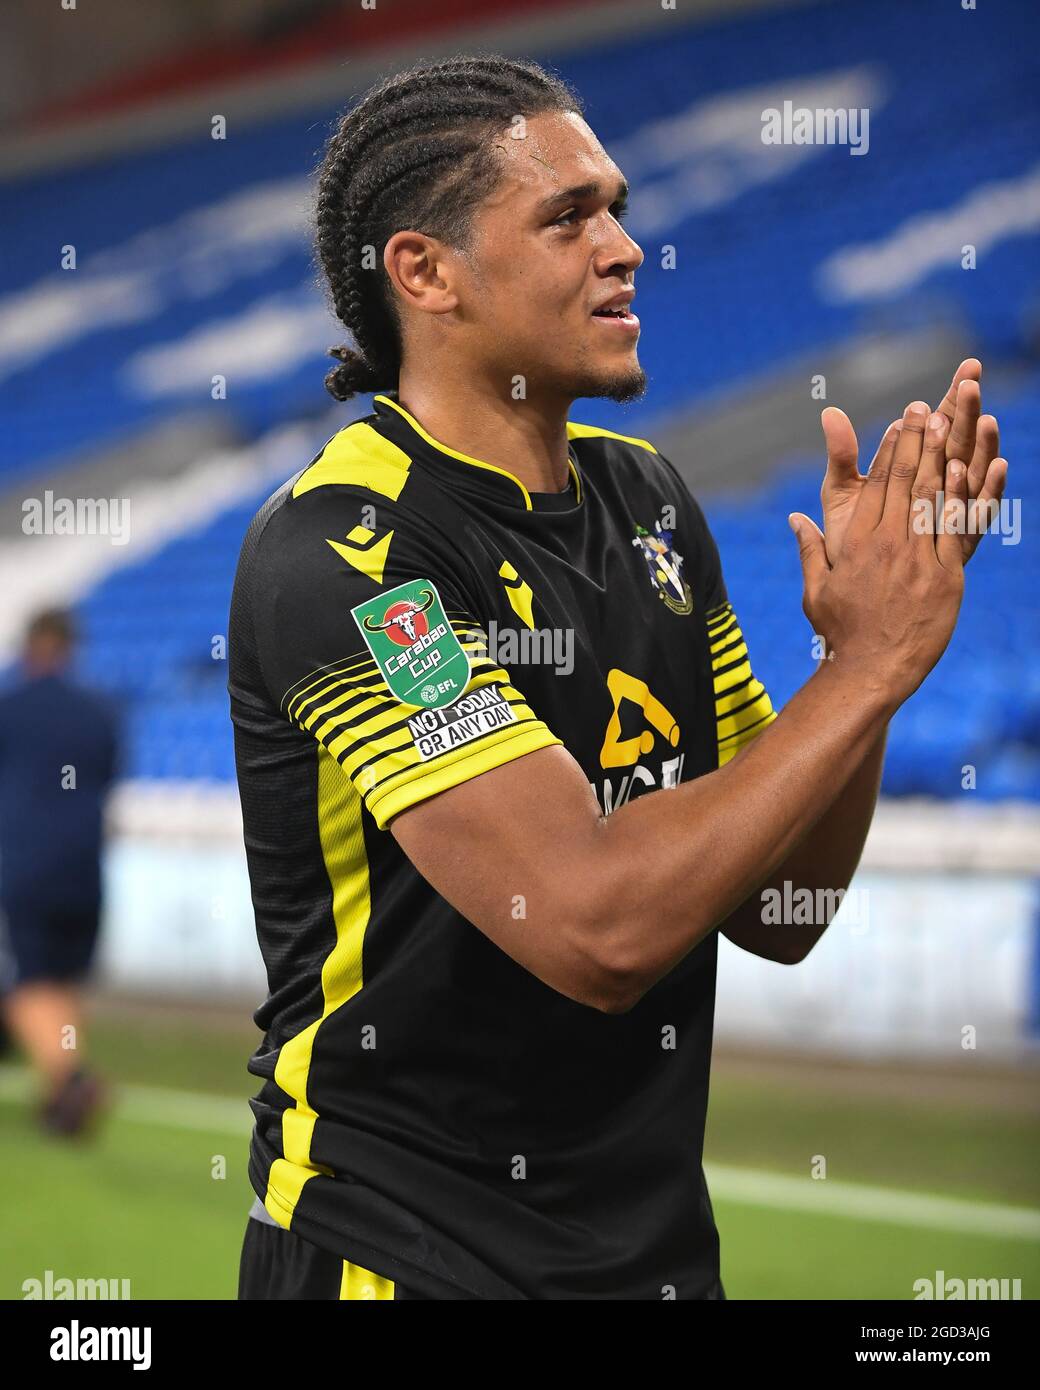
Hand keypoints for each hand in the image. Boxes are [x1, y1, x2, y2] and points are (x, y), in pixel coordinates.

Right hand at [790, 401, 968, 710]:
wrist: (872, 669)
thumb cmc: (840, 632)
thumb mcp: (816, 590)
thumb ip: (808, 549)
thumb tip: (795, 519)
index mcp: (857, 542)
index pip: (876, 484)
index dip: (890, 449)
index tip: (900, 422)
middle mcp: (888, 543)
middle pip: (905, 480)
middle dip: (916, 439)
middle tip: (926, 406)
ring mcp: (919, 558)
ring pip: (932, 496)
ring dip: (940, 455)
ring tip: (948, 422)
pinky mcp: (946, 576)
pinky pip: (956, 528)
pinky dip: (961, 496)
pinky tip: (968, 469)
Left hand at [815, 358, 1007, 565]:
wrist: (856, 600)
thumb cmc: (847, 544)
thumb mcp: (840, 494)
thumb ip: (842, 455)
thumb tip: (828, 410)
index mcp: (911, 475)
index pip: (936, 427)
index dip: (951, 397)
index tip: (969, 365)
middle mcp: (935, 492)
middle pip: (957, 442)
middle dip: (966, 409)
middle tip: (975, 375)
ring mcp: (947, 517)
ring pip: (971, 474)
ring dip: (981, 445)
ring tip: (985, 417)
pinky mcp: (955, 546)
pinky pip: (976, 515)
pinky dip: (987, 491)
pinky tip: (996, 467)